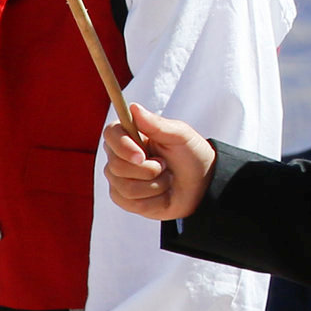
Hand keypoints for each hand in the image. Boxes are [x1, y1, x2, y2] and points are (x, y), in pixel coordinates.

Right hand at [102, 105, 215, 221]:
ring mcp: (119, 178)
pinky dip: (153, 199)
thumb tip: (133, 107)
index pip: (110, 134)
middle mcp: (119, 155)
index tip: (141, 155)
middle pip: (116, 165)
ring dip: (154, 185)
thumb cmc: (190, 154)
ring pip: (125, 187)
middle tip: (165, 165)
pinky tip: (162, 193)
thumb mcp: (180, 136)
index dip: (122, 146)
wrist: (200, 185)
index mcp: (131, 134)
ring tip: (166, 178)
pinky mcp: (124, 198)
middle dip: (148, 170)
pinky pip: (130, 203)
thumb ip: (157, 124)